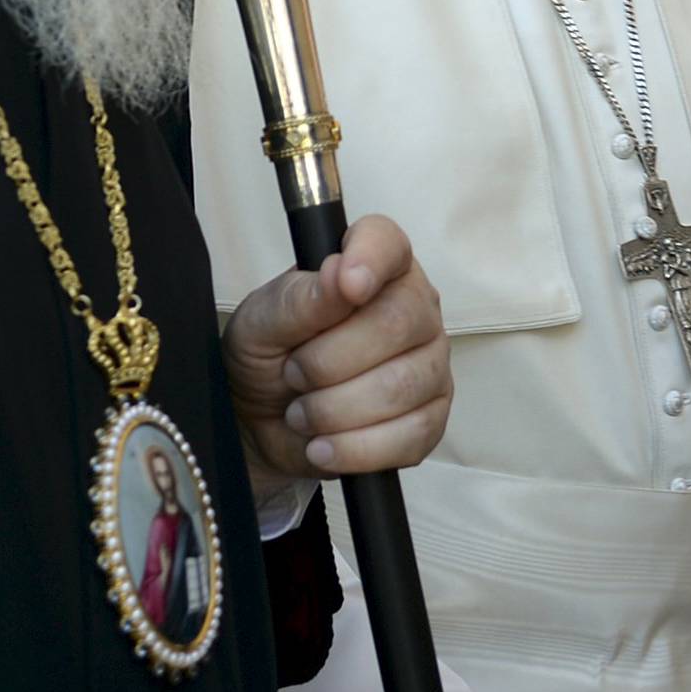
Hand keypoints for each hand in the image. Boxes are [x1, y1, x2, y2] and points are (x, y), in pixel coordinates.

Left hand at [223, 213, 451, 502]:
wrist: (260, 424)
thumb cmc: (267, 356)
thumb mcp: (261, 323)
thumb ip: (299, 299)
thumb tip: (338, 276)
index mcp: (375, 268)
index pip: (388, 243)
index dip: (372, 259)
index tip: (347, 284)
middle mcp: (415, 308)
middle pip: (398, 323)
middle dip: (329, 361)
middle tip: (293, 374)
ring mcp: (430, 364)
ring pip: (401, 386)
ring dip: (334, 410)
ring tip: (301, 414)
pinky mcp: (430, 418)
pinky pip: (410, 435)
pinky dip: (355, 448)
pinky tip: (322, 445)